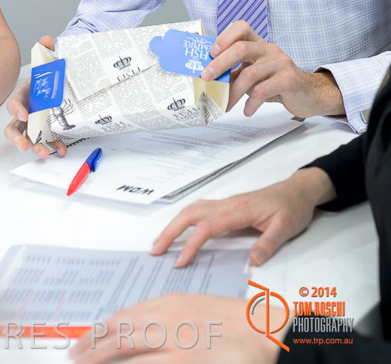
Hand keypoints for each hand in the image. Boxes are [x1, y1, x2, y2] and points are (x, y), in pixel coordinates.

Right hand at [4, 35, 66, 157]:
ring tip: (43, 153)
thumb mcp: (49, 63)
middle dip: (17, 138)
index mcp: (23, 96)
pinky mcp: (45, 130)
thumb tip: (46, 39)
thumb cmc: (48, 76)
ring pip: (28, 138)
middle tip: (24, 145)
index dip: (17, 110)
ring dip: (34, 147)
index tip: (24, 115)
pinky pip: (46, 140)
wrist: (58, 83)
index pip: (14, 104)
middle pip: (14, 128)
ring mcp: (34, 123)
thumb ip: (47, 51)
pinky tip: (61, 150)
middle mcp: (26, 112)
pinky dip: (53, 146)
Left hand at [70, 294, 286, 363]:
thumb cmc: (233, 321)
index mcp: (169, 304)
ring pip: (126, 347)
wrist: (262, 329)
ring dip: (100, 356)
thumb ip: (169, 319)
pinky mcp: (185, 360)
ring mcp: (174, 340)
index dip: (102, 328)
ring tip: (83, 363)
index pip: (125, 315)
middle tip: (74, 353)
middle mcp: (166, 318)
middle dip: (92, 342)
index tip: (86, 337)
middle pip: (119, 329)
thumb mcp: (195, 311)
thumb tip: (146, 332)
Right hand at [151, 168, 334, 267]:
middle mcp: (228, 204)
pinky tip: (181, 230)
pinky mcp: (228, 207)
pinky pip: (200, 210)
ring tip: (161, 242)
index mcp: (238, 210)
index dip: (192, 244)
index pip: (208, 227)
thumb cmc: (292, 208)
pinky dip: (185, 220)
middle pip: (191, 213)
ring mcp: (226, 204)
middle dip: (171, 231)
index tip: (180, 262)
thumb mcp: (286, 228)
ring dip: (175, 224)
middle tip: (155, 250)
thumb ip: (268, 244)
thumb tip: (251, 262)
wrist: (297, 191)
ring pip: (193, 209)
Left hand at [201, 21, 342, 117]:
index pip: (241, 27)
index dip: (225, 37)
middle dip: (219, 64)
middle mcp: (269, 49)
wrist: (309, 94)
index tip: (211, 52)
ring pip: (250, 74)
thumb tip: (208, 77)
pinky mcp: (288, 79)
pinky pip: (263, 90)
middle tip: (206, 78)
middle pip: (241, 48)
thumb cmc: (276, 83)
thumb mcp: (255, 73)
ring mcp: (280, 63)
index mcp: (259, 44)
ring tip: (226, 105)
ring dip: (233, 92)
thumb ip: (235, 72)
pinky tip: (247, 110)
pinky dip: (251, 102)